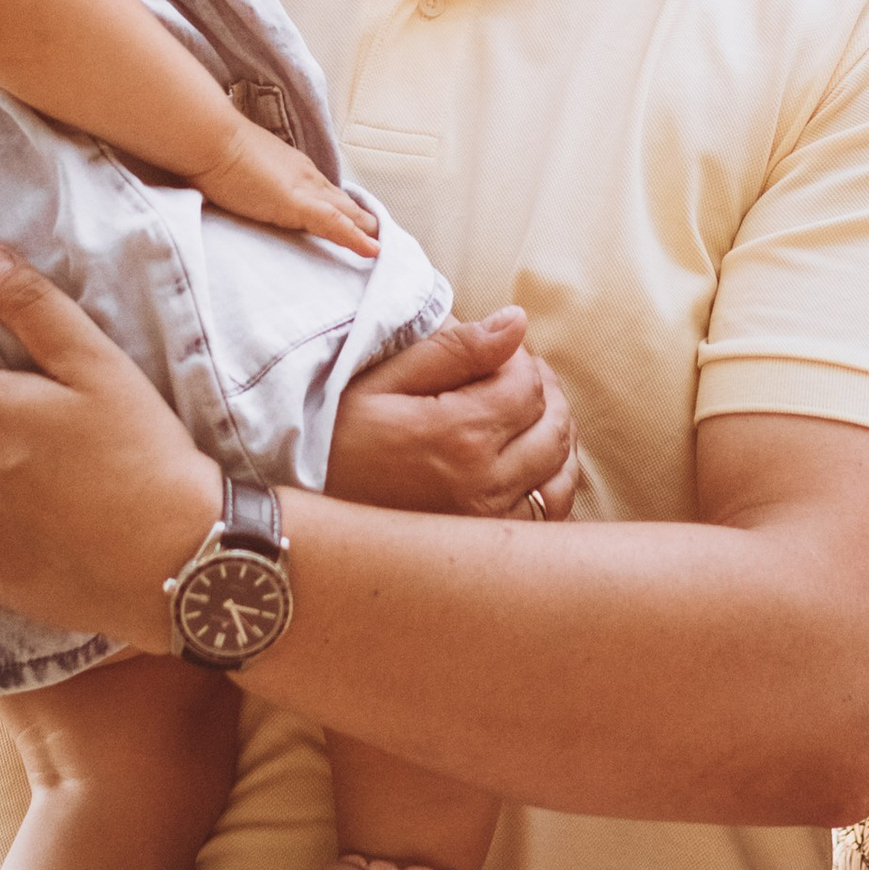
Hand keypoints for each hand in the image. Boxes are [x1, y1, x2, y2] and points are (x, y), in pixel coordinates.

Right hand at [193, 118, 383, 258]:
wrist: (209, 138)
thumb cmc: (215, 150)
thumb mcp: (239, 169)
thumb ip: (250, 181)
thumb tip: (243, 189)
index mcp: (294, 168)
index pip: (325, 192)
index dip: (343, 208)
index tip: (356, 221)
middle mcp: (306, 176)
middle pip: (342, 202)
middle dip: (363, 221)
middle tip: (381, 237)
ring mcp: (304, 188)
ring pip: (345, 213)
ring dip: (366, 231)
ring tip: (385, 248)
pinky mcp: (297, 203)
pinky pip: (334, 223)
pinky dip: (355, 238)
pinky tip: (373, 251)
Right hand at [329, 308, 579, 520]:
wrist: (309, 513)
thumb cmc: (340, 435)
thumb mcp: (386, 379)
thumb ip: (456, 350)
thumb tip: (517, 322)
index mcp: (460, 434)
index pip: (529, 384)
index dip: (518, 360)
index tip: (492, 356)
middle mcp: (484, 483)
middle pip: (554, 426)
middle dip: (543, 393)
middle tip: (512, 378)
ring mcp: (488, 521)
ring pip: (559, 473)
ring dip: (554, 438)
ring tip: (523, 417)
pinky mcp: (485, 547)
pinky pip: (547, 516)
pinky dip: (551, 484)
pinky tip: (527, 463)